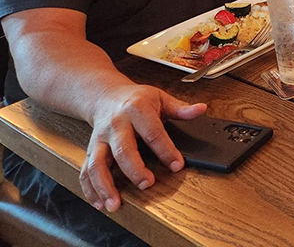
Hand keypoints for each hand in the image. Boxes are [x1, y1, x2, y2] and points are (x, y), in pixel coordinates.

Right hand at [82, 84, 205, 211]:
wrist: (107, 96)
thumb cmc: (136, 99)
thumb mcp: (160, 98)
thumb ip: (181, 108)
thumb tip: (201, 109)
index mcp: (136, 110)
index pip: (153, 132)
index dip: (166, 150)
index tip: (177, 165)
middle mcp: (116, 125)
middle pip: (123, 150)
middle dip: (135, 169)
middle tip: (147, 184)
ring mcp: (100, 139)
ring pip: (97, 164)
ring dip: (105, 186)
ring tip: (115, 204)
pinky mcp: (90, 150)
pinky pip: (85, 171)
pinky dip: (90, 189)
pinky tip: (99, 202)